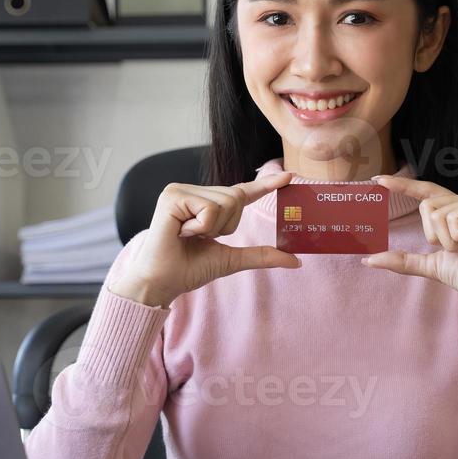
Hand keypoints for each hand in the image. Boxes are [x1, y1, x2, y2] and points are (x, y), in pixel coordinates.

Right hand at [109, 171, 300, 307]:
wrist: (161, 282)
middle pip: (237, 197)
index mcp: (206, 204)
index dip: (265, 185)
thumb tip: (296, 261)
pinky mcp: (172, 195)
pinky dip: (201, 226)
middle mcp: (193, 192)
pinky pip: (209, 208)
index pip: (242, 192)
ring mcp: (181, 190)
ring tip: (187, 236)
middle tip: (198, 239)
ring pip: (225, 202)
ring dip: (212, 228)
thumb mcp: (232, 260)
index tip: (289, 176)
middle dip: (226, 225)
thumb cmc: (189, 270)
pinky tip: (180, 232)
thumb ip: (261, 255)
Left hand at [359, 175, 457, 323]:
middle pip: (426, 206)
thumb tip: (368, 260)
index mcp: (457, 209)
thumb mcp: (432, 264)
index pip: (425, 192)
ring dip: (450, 241)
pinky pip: (453, 218)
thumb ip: (403, 259)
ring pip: (437, 213)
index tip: (376, 178)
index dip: (402, 185)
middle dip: (436, 236)